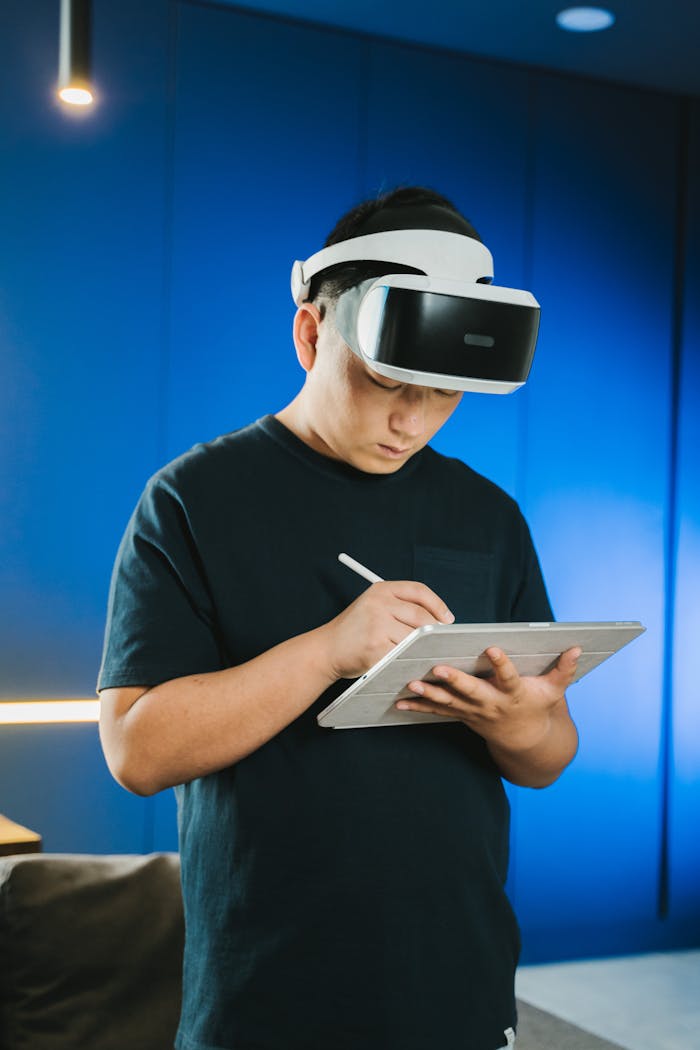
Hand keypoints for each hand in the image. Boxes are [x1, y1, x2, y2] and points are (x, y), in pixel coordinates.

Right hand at [319, 581, 454, 680]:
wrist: (326, 650)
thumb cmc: (354, 632)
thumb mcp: (372, 607)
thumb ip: (400, 607)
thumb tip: (438, 620)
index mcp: (381, 589)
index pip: (419, 591)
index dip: (438, 605)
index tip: (447, 619)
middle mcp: (378, 603)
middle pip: (422, 616)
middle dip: (435, 631)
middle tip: (442, 642)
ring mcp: (377, 625)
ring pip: (415, 638)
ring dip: (423, 648)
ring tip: (426, 653)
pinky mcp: (376, 647)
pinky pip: (403, 654)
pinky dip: (411, 660)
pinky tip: (411, 663)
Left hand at [395, 646, 580, 753]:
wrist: (526, 741)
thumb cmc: (538, 707)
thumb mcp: (554, 691)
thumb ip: (564, 669)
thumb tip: (577, 647)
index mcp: (514, 694)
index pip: (509, 677)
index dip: (502, 664)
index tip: (493, 648)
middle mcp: (492, 704)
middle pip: (472, 691)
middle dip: (455, 681)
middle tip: (438, 668)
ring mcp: (474, 712)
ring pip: (450, 703)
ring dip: (429, 695)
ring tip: (411, 684)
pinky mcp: (462, 715)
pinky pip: (438, 712)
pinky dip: (419, 708)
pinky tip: (399, 703)